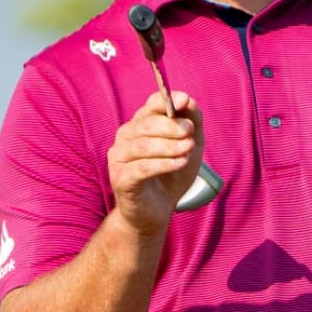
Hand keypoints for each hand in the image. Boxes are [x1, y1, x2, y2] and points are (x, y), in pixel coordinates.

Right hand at [107, 91, 205, 237]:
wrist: (157, 210)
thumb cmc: (172, 174)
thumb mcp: (190, 145)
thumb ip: (192, 121)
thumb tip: (189, 101)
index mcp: (140, 125)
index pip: (150, 106)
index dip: (166, 101)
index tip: (185, 101)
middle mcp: (125, 138)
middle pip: (145, 125)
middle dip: (170, 126)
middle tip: (190, 132)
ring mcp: (119, 158)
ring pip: (142, 146)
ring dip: (168, 146)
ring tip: (188, 148)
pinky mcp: (120, 179)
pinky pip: (140, 168)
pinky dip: (162, 164)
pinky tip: (179, 163)